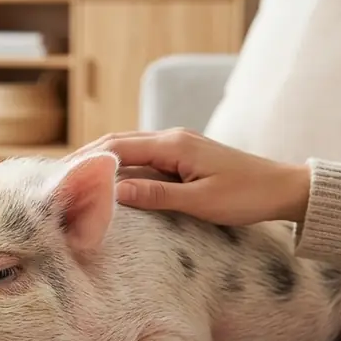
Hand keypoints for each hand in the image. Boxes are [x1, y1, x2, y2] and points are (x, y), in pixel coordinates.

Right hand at [69, 128, 311, 225]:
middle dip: (87, 157)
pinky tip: (110, 179)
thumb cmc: (246, 197)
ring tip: (76, 178)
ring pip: (129, 147)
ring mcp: (179, 144)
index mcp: (174, 145)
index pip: (117, 146)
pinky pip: (144, 155)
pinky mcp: (184, 155)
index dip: (86, 160)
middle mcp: (173, 138)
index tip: (60, 174)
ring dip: (102, 160)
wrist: (283, 188)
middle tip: (57, 175)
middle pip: (118, 142)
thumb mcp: (200, 203)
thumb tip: (116, 191)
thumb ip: (157, 196)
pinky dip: (121, 164)